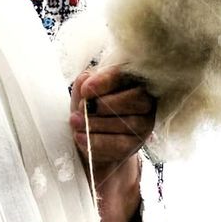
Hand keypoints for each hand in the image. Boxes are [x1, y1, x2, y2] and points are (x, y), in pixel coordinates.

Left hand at [69, 65, 156, 182]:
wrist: (90, 136)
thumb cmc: (91, 107)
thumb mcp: (85, 90)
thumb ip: (85, 81)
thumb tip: (86, 84)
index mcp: (134, 80)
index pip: (126, 76)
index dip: (106, 82)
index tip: (86, 89)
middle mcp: (145, 101)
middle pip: (136, 99)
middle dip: (106, 104)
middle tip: (82, 107)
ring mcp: (143, 124)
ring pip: (126, 123)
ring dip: (97, 123)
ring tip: (75, 122)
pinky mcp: (135, 145)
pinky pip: (119, 144)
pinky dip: (97, 141)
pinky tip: (80, 137)